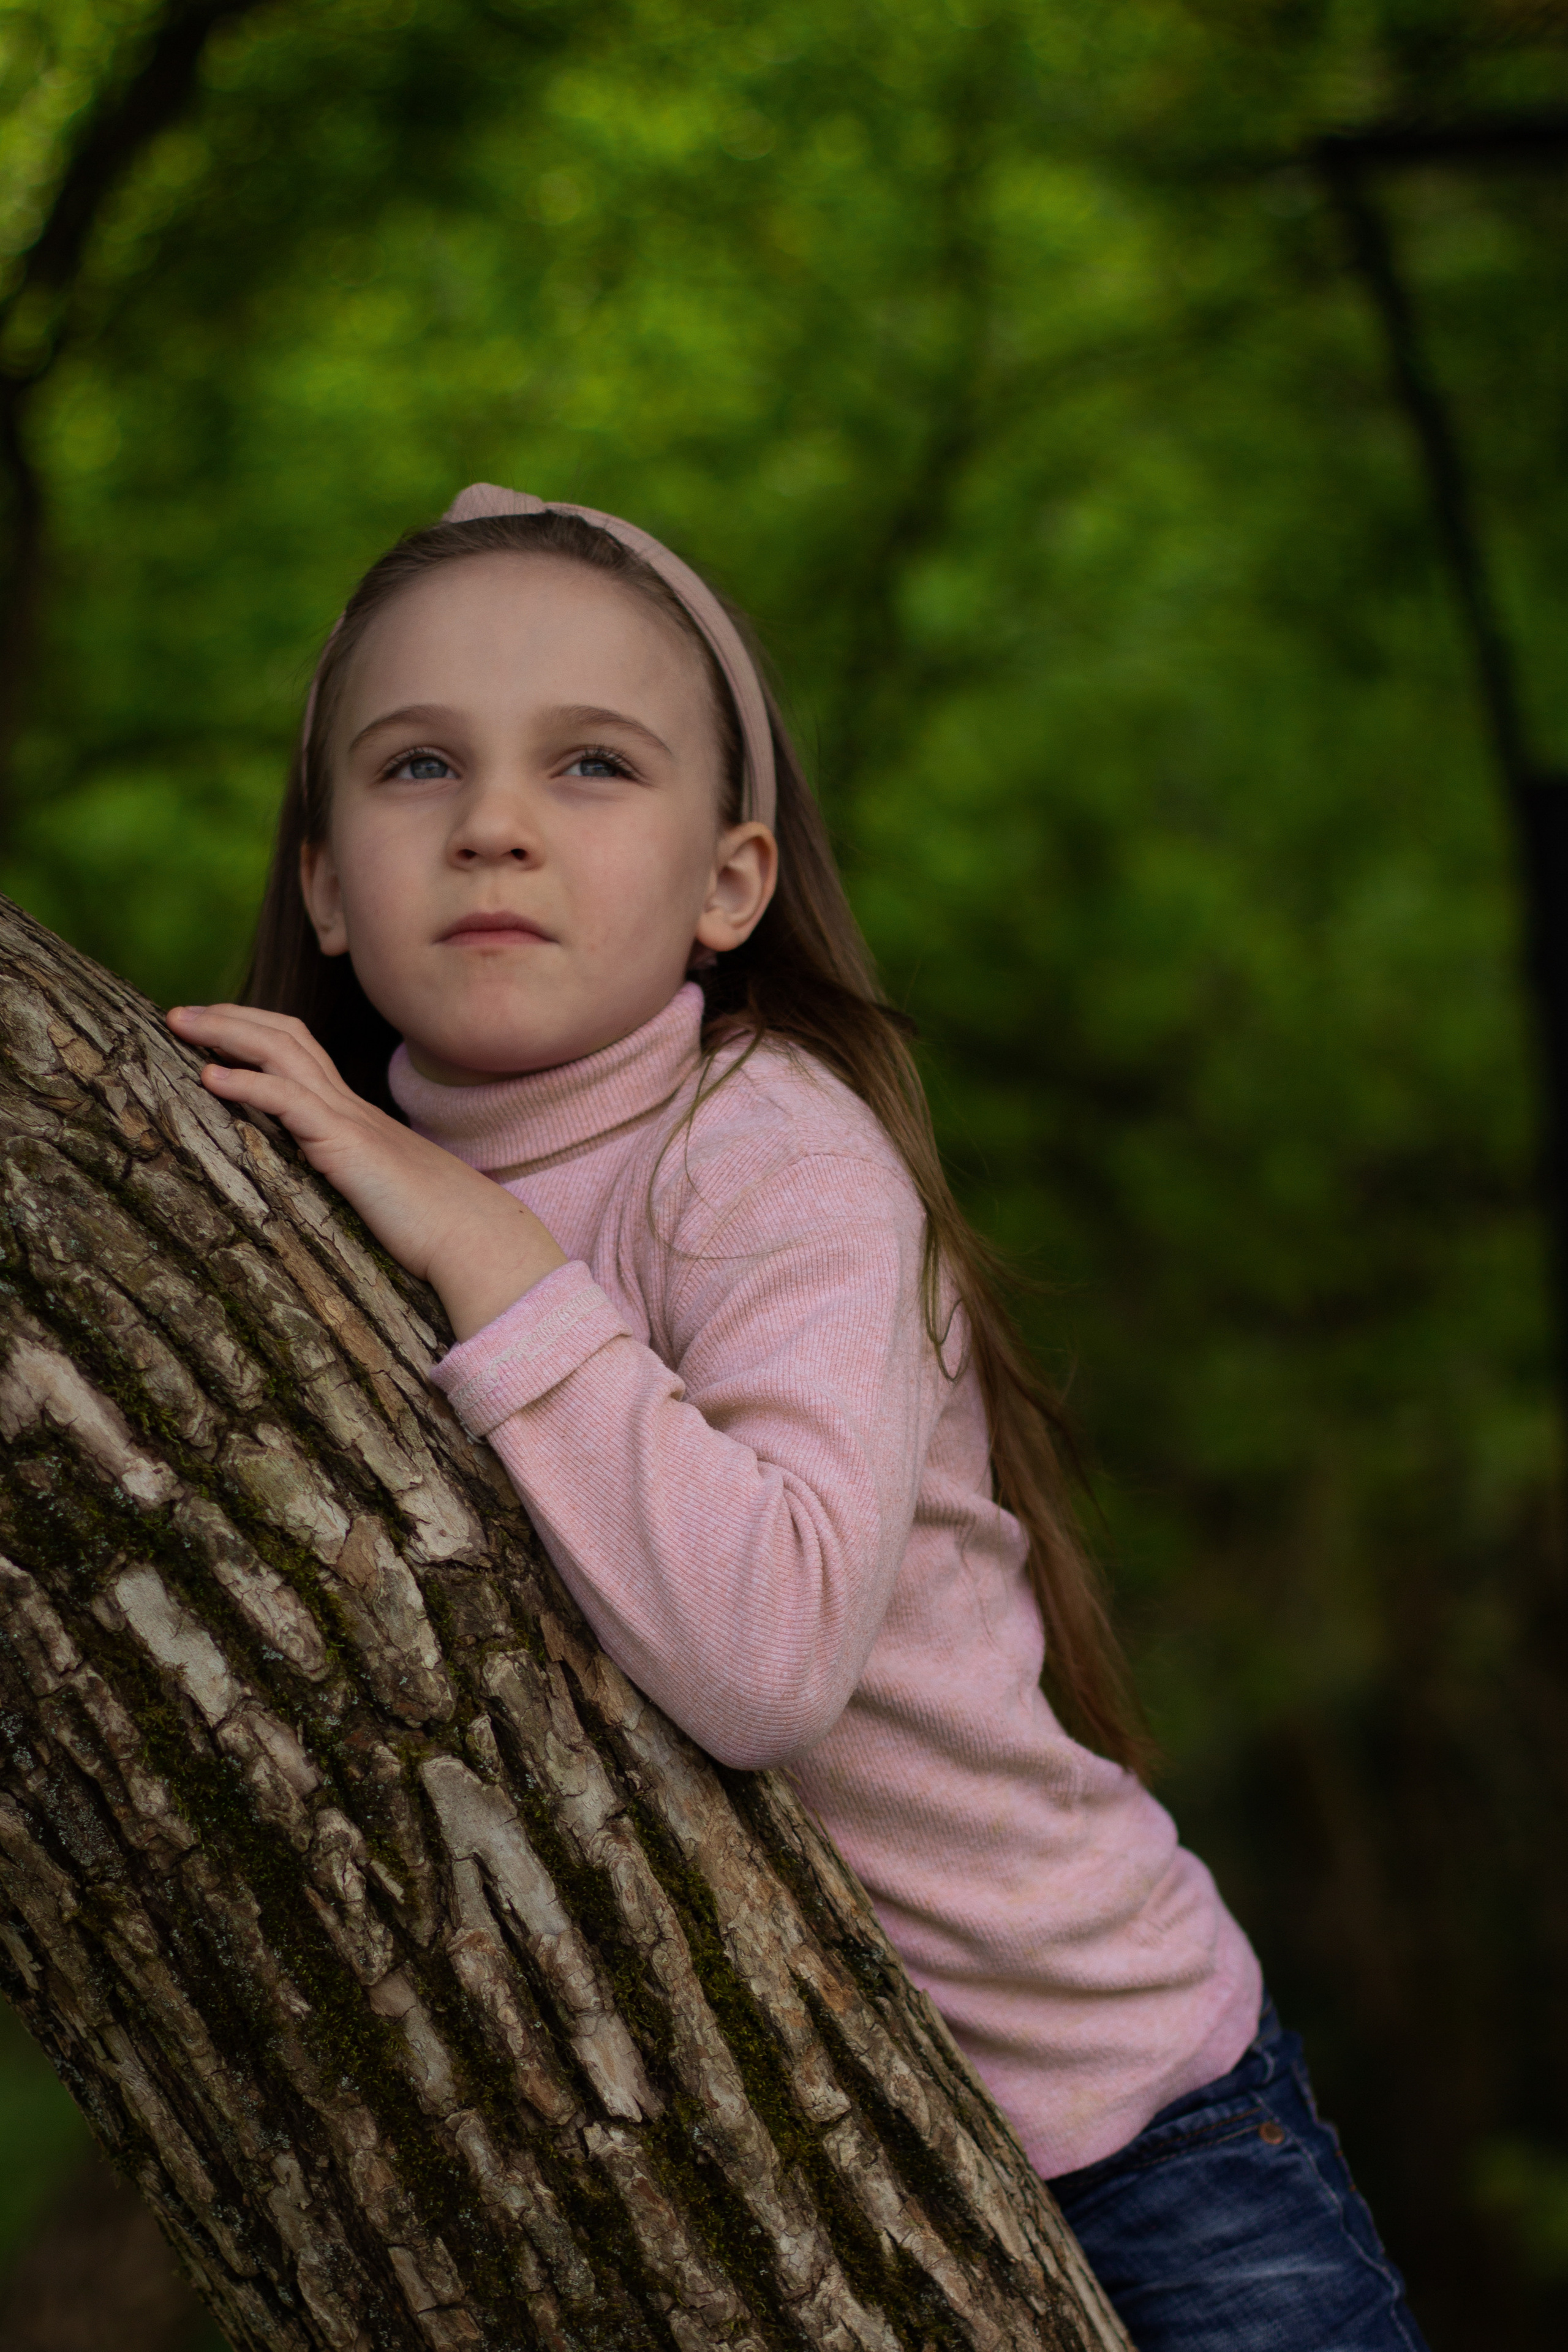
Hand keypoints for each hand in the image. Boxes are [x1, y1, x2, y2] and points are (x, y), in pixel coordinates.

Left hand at [167, 1005, 565, 1340]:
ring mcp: (349, 1120)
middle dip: (230, 1017)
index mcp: (353, 1116)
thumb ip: (346, 1178)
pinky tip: (209, 1078)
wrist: (473, 1240)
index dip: (253, 1031)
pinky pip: (289, 1100)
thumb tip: (319, 1190)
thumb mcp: (374, 1193)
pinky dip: (246, 1082)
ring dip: (226, 1032)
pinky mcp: (346, 1145)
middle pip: (285, 1035)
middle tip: (179, 1013)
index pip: (299, 1051)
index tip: (209, 1030)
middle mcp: (349, 1106)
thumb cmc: (430, 1229)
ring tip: (181, 1023)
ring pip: (282, 1052)